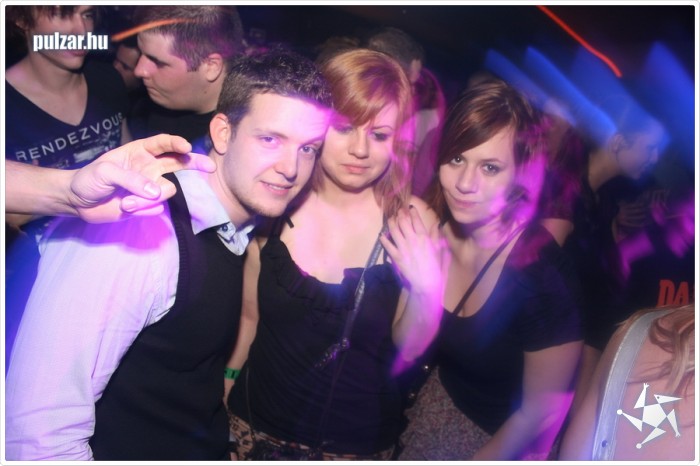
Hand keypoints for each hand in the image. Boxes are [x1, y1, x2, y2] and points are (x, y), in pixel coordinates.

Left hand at [68, 134, 215, 221]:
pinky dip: (142, 209)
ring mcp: (150, 187)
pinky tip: (126, 208)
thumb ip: (132, 179)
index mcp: (139, 152)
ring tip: (126, 203)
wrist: (78, 202)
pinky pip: (155, 207)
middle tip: (209, 167)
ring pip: (165, 191)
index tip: (186, 148)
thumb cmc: (89, 179)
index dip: (176, 144)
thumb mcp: (105, 173)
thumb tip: (156, 192)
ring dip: (147, 199)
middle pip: (179, 163)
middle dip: (195, 163)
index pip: (162, 144)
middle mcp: (149, 167)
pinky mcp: (147, 205)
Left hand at [380, 205, 448, 296]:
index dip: (412, 211)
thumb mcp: (439, 249)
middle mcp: (412, 240)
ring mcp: (403, 248)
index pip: (416, 220)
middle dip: (400, 213)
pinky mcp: (396, 256)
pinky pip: (387, 245)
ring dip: (391, 222)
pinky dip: (384, 239)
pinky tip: (382, 235)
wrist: (427, 283)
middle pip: (403, 222)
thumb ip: (436, 236)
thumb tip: (436, 224)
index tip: (410, 207)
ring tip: (391, 219)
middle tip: (399, 210)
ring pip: (394, 230)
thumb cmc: (435, 267)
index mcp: (424, 237)